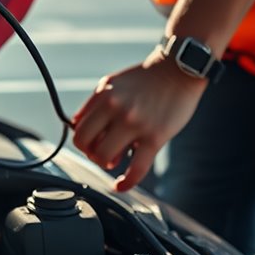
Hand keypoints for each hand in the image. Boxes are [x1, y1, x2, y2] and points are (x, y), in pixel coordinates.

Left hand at [72, 48, 207, 191]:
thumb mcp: (111, 83)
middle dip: (92, 153)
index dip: (83, 141)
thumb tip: (76, 126)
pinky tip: (121, 185)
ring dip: (107, 163)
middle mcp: (115, 109)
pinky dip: (126, 182)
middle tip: (103, 151)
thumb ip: (93, 104)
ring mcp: (135, 124)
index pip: (79, 129)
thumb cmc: (145, 79)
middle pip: (86, 145)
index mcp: (103, 96)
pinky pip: (137, 169)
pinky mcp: (155, 137)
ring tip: (117, 157)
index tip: (92, 143)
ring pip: (105, 157)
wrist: (178, 70)